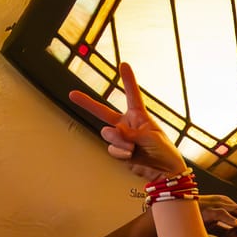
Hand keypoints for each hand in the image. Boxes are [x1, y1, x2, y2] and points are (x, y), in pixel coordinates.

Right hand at [69, 63, 187, 180]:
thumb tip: (115, 131)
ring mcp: (121, 138)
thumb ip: (132, 132)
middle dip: (87, 103)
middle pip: (103, 112)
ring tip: (133, 148)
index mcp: (140, 116)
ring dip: (119, 141)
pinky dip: (121, 153)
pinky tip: (131, 156)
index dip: (128, 80)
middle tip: (72, 94)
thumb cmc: (164, 151)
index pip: (132, 95)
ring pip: (108, 134)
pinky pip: (112, 149)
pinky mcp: (118, 151)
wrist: (164, 172)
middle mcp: (127, 125)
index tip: (124, 64)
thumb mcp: (152, 138)